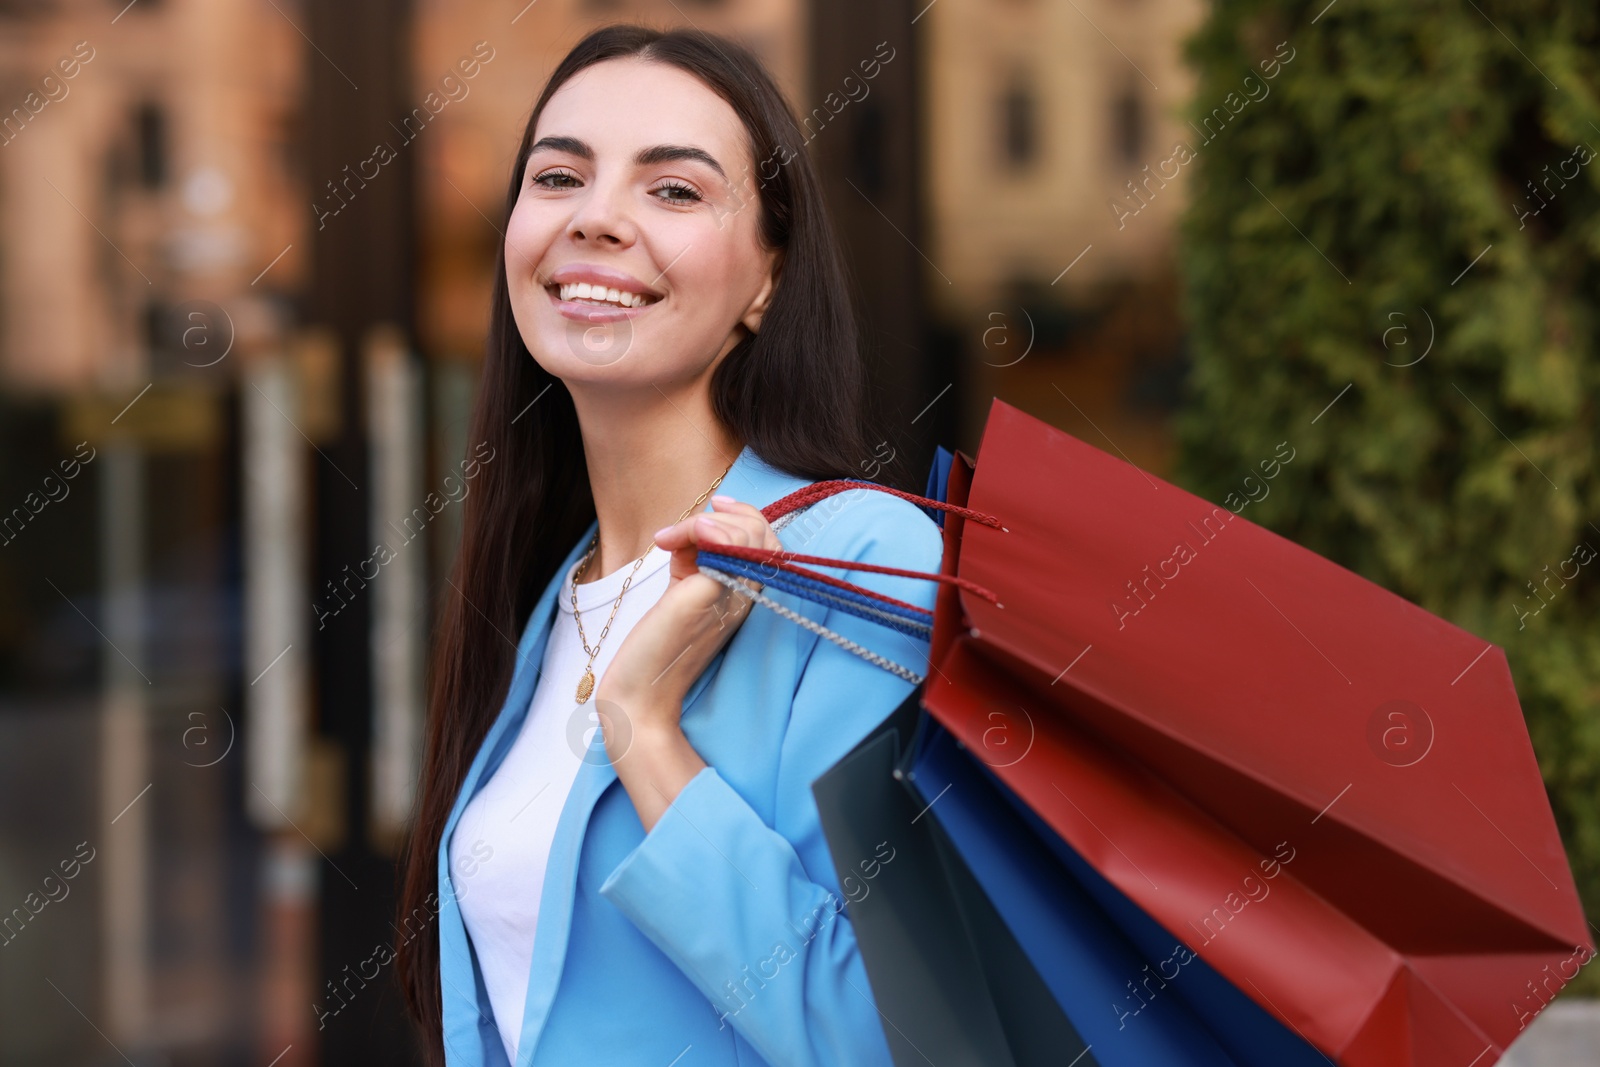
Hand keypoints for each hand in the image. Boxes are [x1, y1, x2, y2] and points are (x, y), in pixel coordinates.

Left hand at [592, 495, 782, 754]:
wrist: (640, 694)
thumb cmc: (658, 648)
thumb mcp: (684, 593)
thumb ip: (695, 560)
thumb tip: (692, 530)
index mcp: (745, 596)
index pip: (769, 544)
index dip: (748, 516)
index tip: (717, 505)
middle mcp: (747, 596)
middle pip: (765, 535)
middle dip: (733, 515)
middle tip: (695, 520)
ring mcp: (733, 596)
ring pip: (748, 535)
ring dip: (709, 521)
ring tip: (675, 536)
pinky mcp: (710, 594)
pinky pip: (724, 547)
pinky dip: (699, 530)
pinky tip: (669, 540)